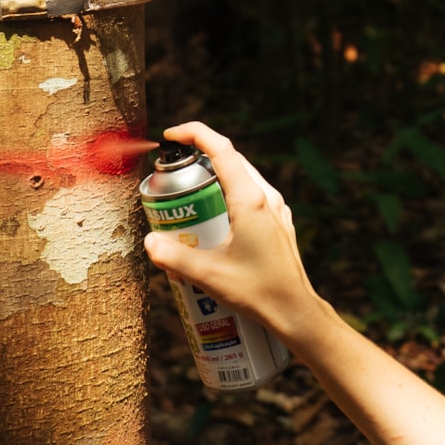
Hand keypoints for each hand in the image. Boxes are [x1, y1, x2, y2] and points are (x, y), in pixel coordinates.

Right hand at [142, 121, 326, 345]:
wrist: (296, 311)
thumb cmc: (259, 292)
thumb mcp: (209, 275)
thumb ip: (174, 257)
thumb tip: (149, 242)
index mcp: (250, 200)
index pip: (221, 149)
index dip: (195, 133)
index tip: (171, 135)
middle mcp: (266, 197)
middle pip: (230, 160)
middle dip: (199, 159)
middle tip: (173, 176)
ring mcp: (275, 209)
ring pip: (241, 177)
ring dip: (214, 179)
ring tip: (189, 199)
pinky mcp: (277, 222)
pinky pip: (251, 196)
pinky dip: (229, 196)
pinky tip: (214, 221)